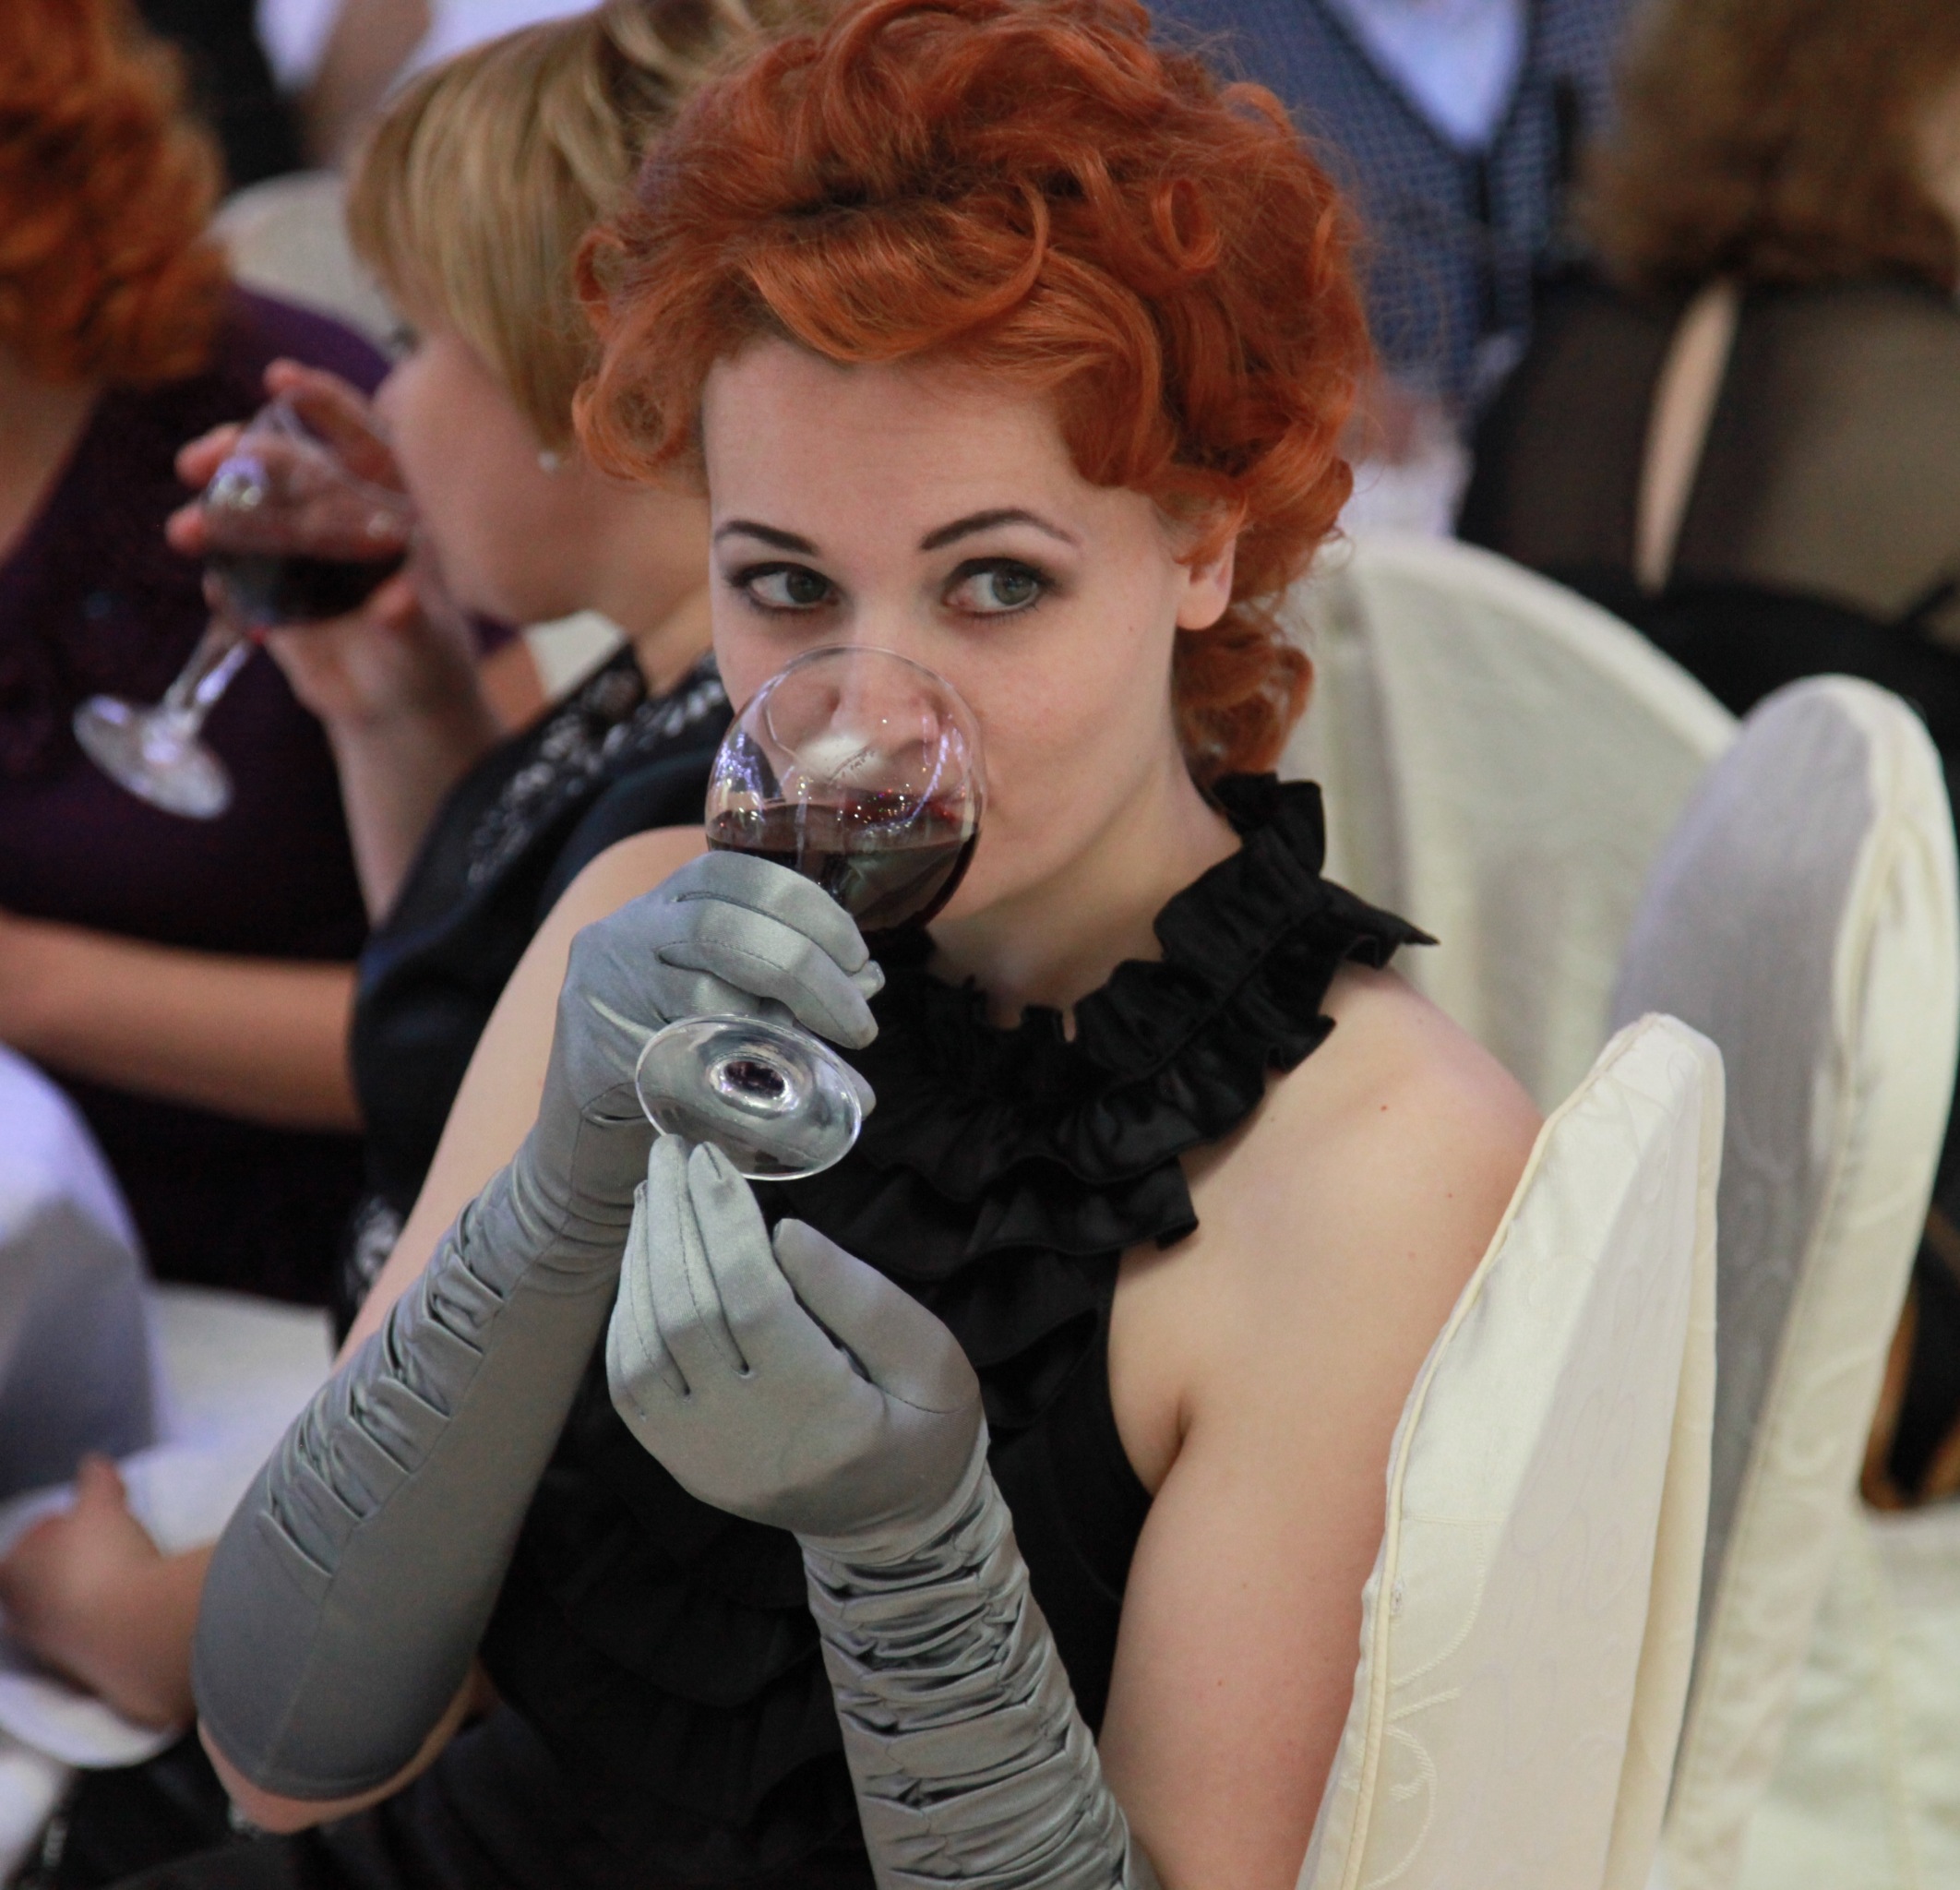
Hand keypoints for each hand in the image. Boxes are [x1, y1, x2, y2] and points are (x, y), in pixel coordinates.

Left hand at [0, 1457, 196, 1728]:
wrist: (131, 1628)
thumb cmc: (102, 1558)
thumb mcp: (102, 1504)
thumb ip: (95, 1481)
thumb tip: (93, 1463)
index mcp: (13, 1574)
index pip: (21, 1550)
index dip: (53, 1532)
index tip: (84, 1522)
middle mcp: (21, 1616)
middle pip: (37, 1588)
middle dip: (63, 1571)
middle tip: (98, 1553)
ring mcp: (48, 1648)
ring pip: (59, 1617)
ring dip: (84, 1599)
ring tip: (119, 1581)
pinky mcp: (80, 1671)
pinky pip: (86, 1639)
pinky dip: (102, 1623)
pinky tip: (128, 1611)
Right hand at [165, 363, 488, 736]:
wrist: (397, 708)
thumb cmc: (428, 660)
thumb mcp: (427, 644)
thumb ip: (413, 622)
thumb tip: (397, 604)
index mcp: (390, 508)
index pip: (360, 440)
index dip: (323, 405)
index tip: (281, 379)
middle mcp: (341, 519)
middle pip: (290, 468)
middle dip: (243, 454)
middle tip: (198, 460)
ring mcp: (302, 553)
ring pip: (254, 515)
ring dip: (216, 516)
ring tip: (184, 531)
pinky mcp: (272, 593)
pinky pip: (239, 580)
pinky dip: (224, 583)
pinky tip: (218, 593)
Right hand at [531, 854, 883, 1230]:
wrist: (586, 1140)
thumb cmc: (676, 1060)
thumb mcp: (731, 1004)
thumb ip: (790, 988)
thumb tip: (868, 982)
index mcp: (665, 905)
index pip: (741, 876)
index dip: (811, 910)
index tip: (859, 959)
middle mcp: (625, 935)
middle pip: (725, 928)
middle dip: (808, 972)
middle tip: (859, 1028)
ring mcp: (604, 995)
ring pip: (706, 1000)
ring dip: (785, 1039)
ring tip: (833, 1075)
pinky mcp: (596, 1060)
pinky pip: (687, 1074)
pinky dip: (750, 1098)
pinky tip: (790, 1120)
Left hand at [607, 1139, 980, 1544]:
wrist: (892, 1523)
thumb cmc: (924, 1428)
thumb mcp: (932, 1362)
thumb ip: (865, 1300)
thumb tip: (785, 1232)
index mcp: (827, 1419)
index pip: (754, 1304)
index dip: (725, 1224)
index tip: (713, 1159)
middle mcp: (749, 1446)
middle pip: (687, 1316)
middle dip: (673, 1223)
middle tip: (670, 1154)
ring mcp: (704, 1461)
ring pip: (645, 1347)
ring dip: (643, 1261)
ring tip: (653, 1194)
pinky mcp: (680, 1462)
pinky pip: (631, 1383)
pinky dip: (628, 1312)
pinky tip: (645, 1257)